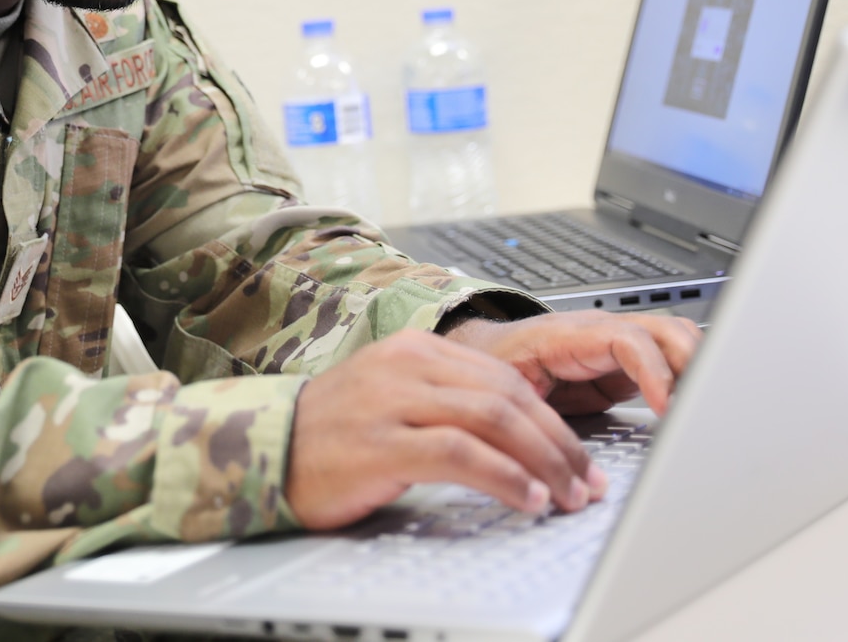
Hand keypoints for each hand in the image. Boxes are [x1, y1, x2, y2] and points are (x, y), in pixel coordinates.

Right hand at [285, 330, 605, 529]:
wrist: (261, 449)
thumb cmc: (329, 435)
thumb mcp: (390, 398)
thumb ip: (445, 401)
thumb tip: (516, 434)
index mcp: (414, 349)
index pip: (504, 376)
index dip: (553, 419)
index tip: (579, 457)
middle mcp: (407, 366)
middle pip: (509, 394)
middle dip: (559, 443)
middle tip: (586, 481)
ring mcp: (393, 401)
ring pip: (494, 418)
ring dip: (543, 461)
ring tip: (566, 495)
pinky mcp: (381, 443)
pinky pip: (460, 454)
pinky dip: (503, 477)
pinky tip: (524, 499)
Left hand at [443, 309, 703, 416]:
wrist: (487, 354)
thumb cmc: (495, 366)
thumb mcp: (511, 392)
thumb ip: (542, 416)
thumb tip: (568, 455)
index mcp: (570, 335)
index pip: (628, 340)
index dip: (654, 371)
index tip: (669, 406)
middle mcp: (601, 333)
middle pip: (664, 330)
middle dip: (691, 362)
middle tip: (705, 405)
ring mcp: (617, 346)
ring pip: (673, 337)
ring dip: (697, 364)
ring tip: (709, 404)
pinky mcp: (626, 366)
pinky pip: (668, 358)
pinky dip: (689, 374)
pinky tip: (696, 404)